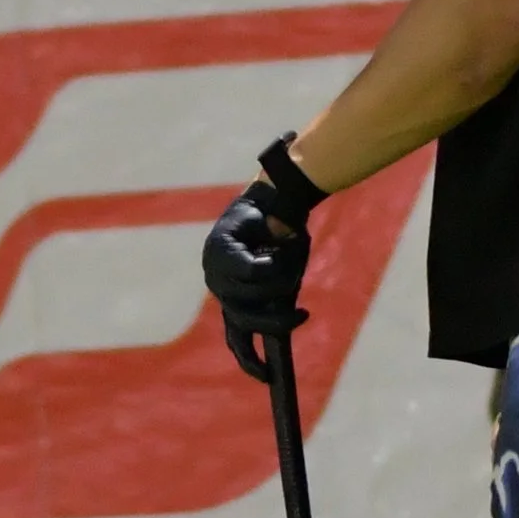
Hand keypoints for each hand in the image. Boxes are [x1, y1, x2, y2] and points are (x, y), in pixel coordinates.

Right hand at [200, 136, 324, 379]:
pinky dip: (251, 359)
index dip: (273, 271)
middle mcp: (216, 275)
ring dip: (272, 323)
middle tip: (302, 296)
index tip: (295, 256)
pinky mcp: (236, 310)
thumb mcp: (278, 201)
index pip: (246, 270)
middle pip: (244, 301)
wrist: (266, 220)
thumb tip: (293, 141)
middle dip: (277, 298)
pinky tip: (268, 376)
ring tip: (298, 316)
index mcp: (221, 248)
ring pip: (241, 324)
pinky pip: (238, 340)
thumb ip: (280, 178)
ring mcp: (224, 295)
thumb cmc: (274, 211)